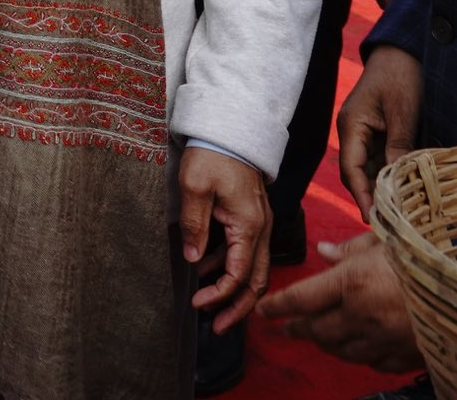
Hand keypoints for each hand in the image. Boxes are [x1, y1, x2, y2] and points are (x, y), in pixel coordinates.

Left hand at [180, 147, 270, 331]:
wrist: (229, 126)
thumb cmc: (211, 153)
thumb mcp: (195, 186)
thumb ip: (194, 224)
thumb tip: (194, 261)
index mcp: (250, 225)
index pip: (241, 274)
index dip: (220, 295)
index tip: (198, 304)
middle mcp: (262, 229)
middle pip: (257, 280)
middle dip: (239, 308)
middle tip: (218, 329)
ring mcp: (261, 223)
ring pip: (255, 268)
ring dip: (236, 291)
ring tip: (212, 307)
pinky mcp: (253, 217)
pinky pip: (248, 251)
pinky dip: (232, 267)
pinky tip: (210, 271)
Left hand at [259, 233, 422, 371]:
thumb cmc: (429, 253)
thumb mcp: (386, 240)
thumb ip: (350, 250)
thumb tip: (323, 251)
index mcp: (352, 283)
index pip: (301, 298)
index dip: (277, 305)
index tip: (263, 310)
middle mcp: (363, 316)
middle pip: (317, 330)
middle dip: (297, 328)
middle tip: (286, 326)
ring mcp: (385, 340)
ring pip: (341, 350)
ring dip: (325, 343)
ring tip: (316, 336)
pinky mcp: (407, 356)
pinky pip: (372, 362)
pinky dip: (359, 355)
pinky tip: (356, 348)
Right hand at [336, 46, 422, 218]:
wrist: (402, 50)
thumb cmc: (400, 75)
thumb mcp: (403, 111)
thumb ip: (399, 144)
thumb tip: (397, 180)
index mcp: (351, 126)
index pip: (351, 170)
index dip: (362, 196)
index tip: (374, 220)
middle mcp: (353, 132)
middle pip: (357, 174)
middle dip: (371, 198)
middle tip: (389, 225)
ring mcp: (364, 132)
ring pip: (369, 169)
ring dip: (381, 188)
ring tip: (398, 214)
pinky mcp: (377, 131)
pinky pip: (380, 159)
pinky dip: (389, 175)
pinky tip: (403, 190)